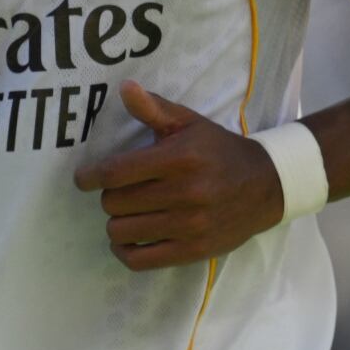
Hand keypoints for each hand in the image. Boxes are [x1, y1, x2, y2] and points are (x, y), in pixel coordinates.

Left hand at [71, 81, 285, 270]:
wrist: (265, 186)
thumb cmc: (218, 150)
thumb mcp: (189, 123)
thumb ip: (154, 108)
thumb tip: (124, 88)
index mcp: (180, 158)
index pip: (117, 172)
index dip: (91, 176)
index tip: (84, 179)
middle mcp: (185, 193)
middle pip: (116, 202)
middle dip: (109, 196)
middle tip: (119, 191)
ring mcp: (190, 225)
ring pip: (123, 232)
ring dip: (116, 222)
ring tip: (126, 213)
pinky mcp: (193, 251)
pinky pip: (140, 261)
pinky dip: (124, 252)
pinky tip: (127, 240)